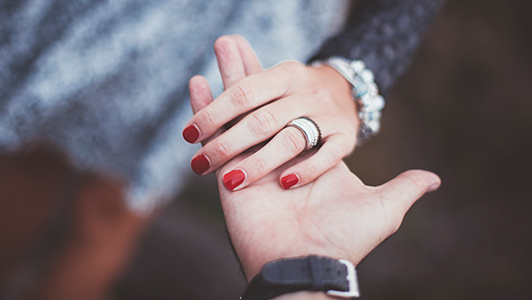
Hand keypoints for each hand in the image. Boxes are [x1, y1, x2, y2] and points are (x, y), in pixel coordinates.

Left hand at [184, 35, 358, 190]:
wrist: (350, 92)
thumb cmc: (297, 92)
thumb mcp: (275, 78)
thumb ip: (247, 74)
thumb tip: (223, 41)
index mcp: (284, 75)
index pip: (243, 92)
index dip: (213, 113)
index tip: (189, 135)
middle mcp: (305, 93)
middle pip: (262, 120)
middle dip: (227, 145)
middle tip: (199, 165)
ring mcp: (327, 116)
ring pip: (290, 140)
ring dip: (259, 163)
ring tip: (231, 180)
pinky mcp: (345, 139)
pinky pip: (327, 156)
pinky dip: (306, 169)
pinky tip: (284, 182)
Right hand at [187, 43, 441, 279]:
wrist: (308, 267)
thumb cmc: (345, 240)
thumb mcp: (384, 209)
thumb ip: (404, 187)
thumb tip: (434, 179)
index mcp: (309, 155)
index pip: (293, 108)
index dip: (284, 85)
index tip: (283, 63)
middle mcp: (277, 154)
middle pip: (259, 102)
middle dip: (247, 72)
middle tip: (232, 41)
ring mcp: (250, 160)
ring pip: (235, 110)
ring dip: (226, 77)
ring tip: (221, 46)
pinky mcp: (227, 172)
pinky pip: (213, 132)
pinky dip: (203, 106)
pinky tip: (197, 81)